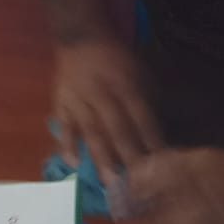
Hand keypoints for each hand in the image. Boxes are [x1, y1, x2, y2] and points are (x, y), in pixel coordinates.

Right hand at [52, 37, 162, 182]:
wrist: (80, 38)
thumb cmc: (116, 59)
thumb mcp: (140, 71)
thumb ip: (149, 100)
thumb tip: (161, 134)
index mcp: (125, 84)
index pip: (141, 116)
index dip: (151, 140)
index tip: (162, 165)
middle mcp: (102, 93)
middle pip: (117, 128)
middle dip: (129, 156)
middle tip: (138, 185)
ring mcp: (79, 99)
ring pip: (91, 131)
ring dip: (101, 157)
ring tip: (109, 182)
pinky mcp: (61, 102)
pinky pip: (64, 126)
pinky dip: (67, 145)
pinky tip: (73, 165)